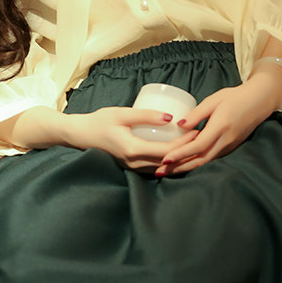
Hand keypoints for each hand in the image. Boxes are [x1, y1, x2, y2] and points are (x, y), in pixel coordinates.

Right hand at [68, 106, 198, 170]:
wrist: (79, 135)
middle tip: (202, 139)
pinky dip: (169, 163)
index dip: (185, 144)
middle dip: (187, 152)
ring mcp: (132, 168)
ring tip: (194, 147)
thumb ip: (146, 115)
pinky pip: (154, 168)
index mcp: (133, 150)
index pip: (167, 151)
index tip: (197, 132)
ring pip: (162, 168)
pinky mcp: (131, 167)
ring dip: (179, 160)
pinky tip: (178, 155)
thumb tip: (170, 118)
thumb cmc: (99, 121)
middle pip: (168, 162)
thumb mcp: (122, 114)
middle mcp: (134, 163)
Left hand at [154, 71, 281, 176]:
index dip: (181, 154)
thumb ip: (196, 114)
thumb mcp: (213, 100)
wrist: (260, 100)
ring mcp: (230, 145)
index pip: (198, 146)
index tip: (165, 159)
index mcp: (221, 127)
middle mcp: (226, 140)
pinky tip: (184, 163)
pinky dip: (197, 162)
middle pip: (200, 159)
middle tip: (160, 172)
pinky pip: (211, 157)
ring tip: (168, 171)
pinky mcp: (231, 147)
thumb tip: (179, 125)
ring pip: (205, 161)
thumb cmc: (235, 96)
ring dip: (186, 167)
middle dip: (179, 167)